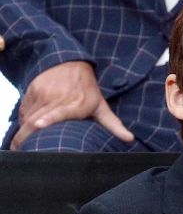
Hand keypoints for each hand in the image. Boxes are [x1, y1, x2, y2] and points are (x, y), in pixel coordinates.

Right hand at [11, 61, 133, 149]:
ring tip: (26, 140)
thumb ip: (113, 124)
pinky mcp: (34, 89)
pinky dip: (24, 119)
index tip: (38, 125)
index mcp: (77, 104)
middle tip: (21, 149)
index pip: (59, 112)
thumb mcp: (101, 106)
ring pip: (28, 116)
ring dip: (25, 130)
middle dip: (26, 136)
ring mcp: (45, 92)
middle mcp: (59, 98)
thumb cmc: (88, 90)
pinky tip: (28, 125)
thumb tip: (130, 140)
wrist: (72, 63)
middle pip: (37, 120)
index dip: (48, 119)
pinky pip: (24, 109)